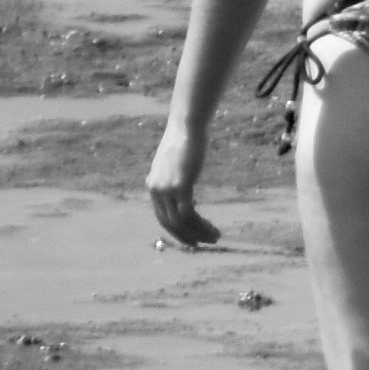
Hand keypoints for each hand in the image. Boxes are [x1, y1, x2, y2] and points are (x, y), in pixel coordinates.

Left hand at [147, 121, 219, 247]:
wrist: (186, 126)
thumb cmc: (185, 140)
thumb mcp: (176, 161)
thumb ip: (176, 175)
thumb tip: (184, 183)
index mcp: (153, 185)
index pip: (162, 217)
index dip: (177, 232)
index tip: (193, 238)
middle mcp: (156, 189)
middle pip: (169, 224)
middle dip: (187, 237)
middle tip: (204, 243)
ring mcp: (167, 188)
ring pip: (180, 222)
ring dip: (198, 233)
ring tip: (215, 237)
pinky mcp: (180, 186)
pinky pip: (189, 214)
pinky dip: (201, 225)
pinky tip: (214, 228)